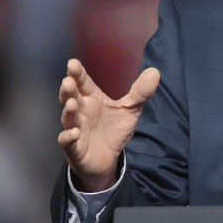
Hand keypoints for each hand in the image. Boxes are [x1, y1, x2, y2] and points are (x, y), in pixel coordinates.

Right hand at [58, 59, 159, 192]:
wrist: (108, 159)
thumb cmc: (113, 130)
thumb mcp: (130, 110)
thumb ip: (140, 93)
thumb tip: (155, 72)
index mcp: (92, 99)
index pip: (83, 83)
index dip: (78, 74)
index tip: (73, 63)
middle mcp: (81, 112)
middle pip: (71, 98)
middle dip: (68, 90)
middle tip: (68, 81)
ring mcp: (75, 129)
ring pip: (68, 118)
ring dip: (68, 111)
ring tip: (71, 104)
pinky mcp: (74, 148)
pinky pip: (68, 141)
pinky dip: (69, 137)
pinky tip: (74, 133)